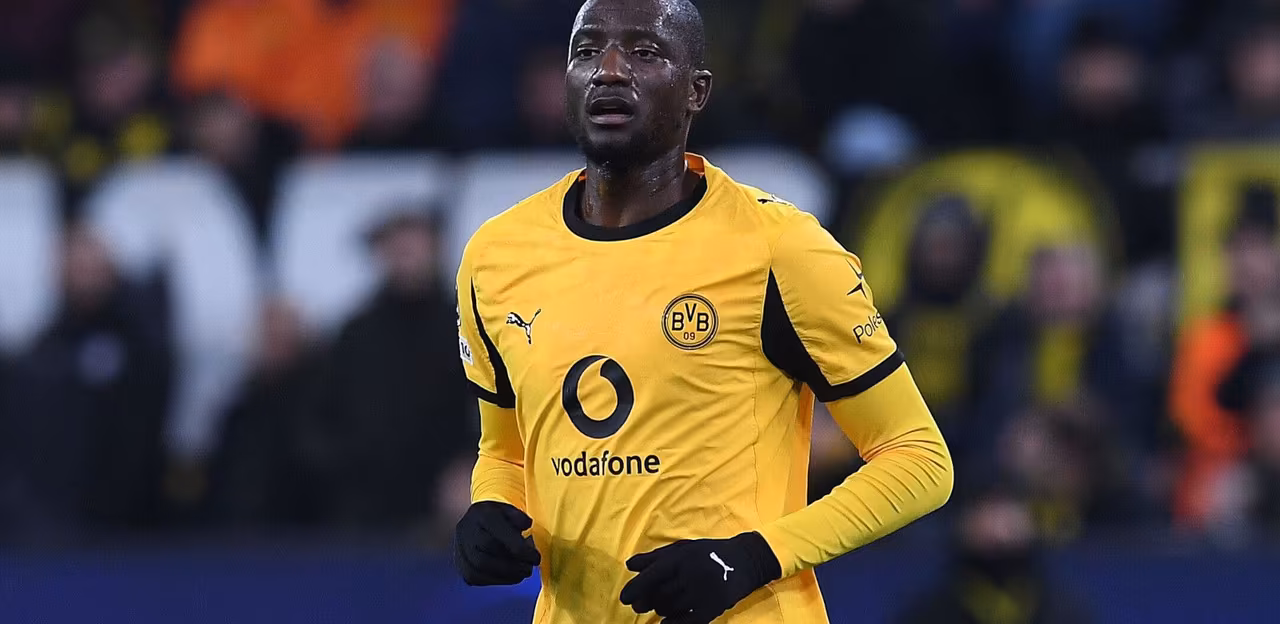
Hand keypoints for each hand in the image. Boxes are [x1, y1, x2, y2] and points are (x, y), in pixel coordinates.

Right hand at [453, 501, 540, 585]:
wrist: (474, 521)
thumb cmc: (497, 517)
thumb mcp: (510, 510)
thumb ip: (519, 517)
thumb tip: (527, 525)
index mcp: (481, 514)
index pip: (498, 533)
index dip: (519, 548)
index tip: (535, 557)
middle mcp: (466, 531)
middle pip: (487, 553)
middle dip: (512, 566)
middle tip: (529, 568)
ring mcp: (461, 549)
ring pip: (479, 568)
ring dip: (506, 575)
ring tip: (522, 573)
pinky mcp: (461, 565)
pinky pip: (476, 578)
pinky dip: (497, 580)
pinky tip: (511, 576)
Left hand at [619, 532, 780, 623]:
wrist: (745, 561)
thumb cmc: (709, 553)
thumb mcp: (682, 549)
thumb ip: (655, 557)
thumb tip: (629, 565)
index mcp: (682, 558)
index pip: (653, 575)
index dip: (636, 588)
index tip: (624, 598)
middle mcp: (692, 575)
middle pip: (660, 595)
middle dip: (645, 602)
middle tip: (639, 605)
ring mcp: (703, 593)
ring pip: (671, 608)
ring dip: (660, 610)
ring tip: (660, 607)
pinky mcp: (714, 607)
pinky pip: (688, 621)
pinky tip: (667, 623)